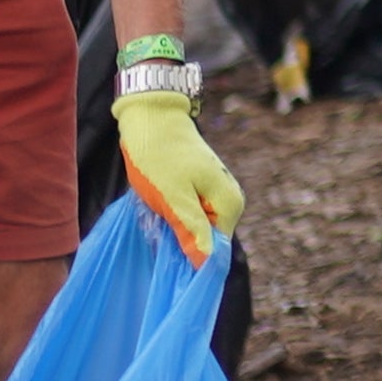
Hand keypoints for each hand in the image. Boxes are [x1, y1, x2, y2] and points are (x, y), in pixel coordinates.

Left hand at [114, 81, 240, 266]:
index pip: (216, 251)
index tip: (167, 254)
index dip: (191, 259)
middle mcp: (230, 200)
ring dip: (173, 227)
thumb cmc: (159, 156)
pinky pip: (189, 213)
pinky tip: (157, 204)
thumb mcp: (173, 198)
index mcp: (229, 204)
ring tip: (155, 211)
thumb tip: (206, 264)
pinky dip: (172, 214)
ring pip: (195, 227)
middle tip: (157, 225)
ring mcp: (216, 193)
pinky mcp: (201, 188)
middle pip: (206, 239)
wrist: (151, 115)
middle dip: (180, 240)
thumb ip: (192, 231)